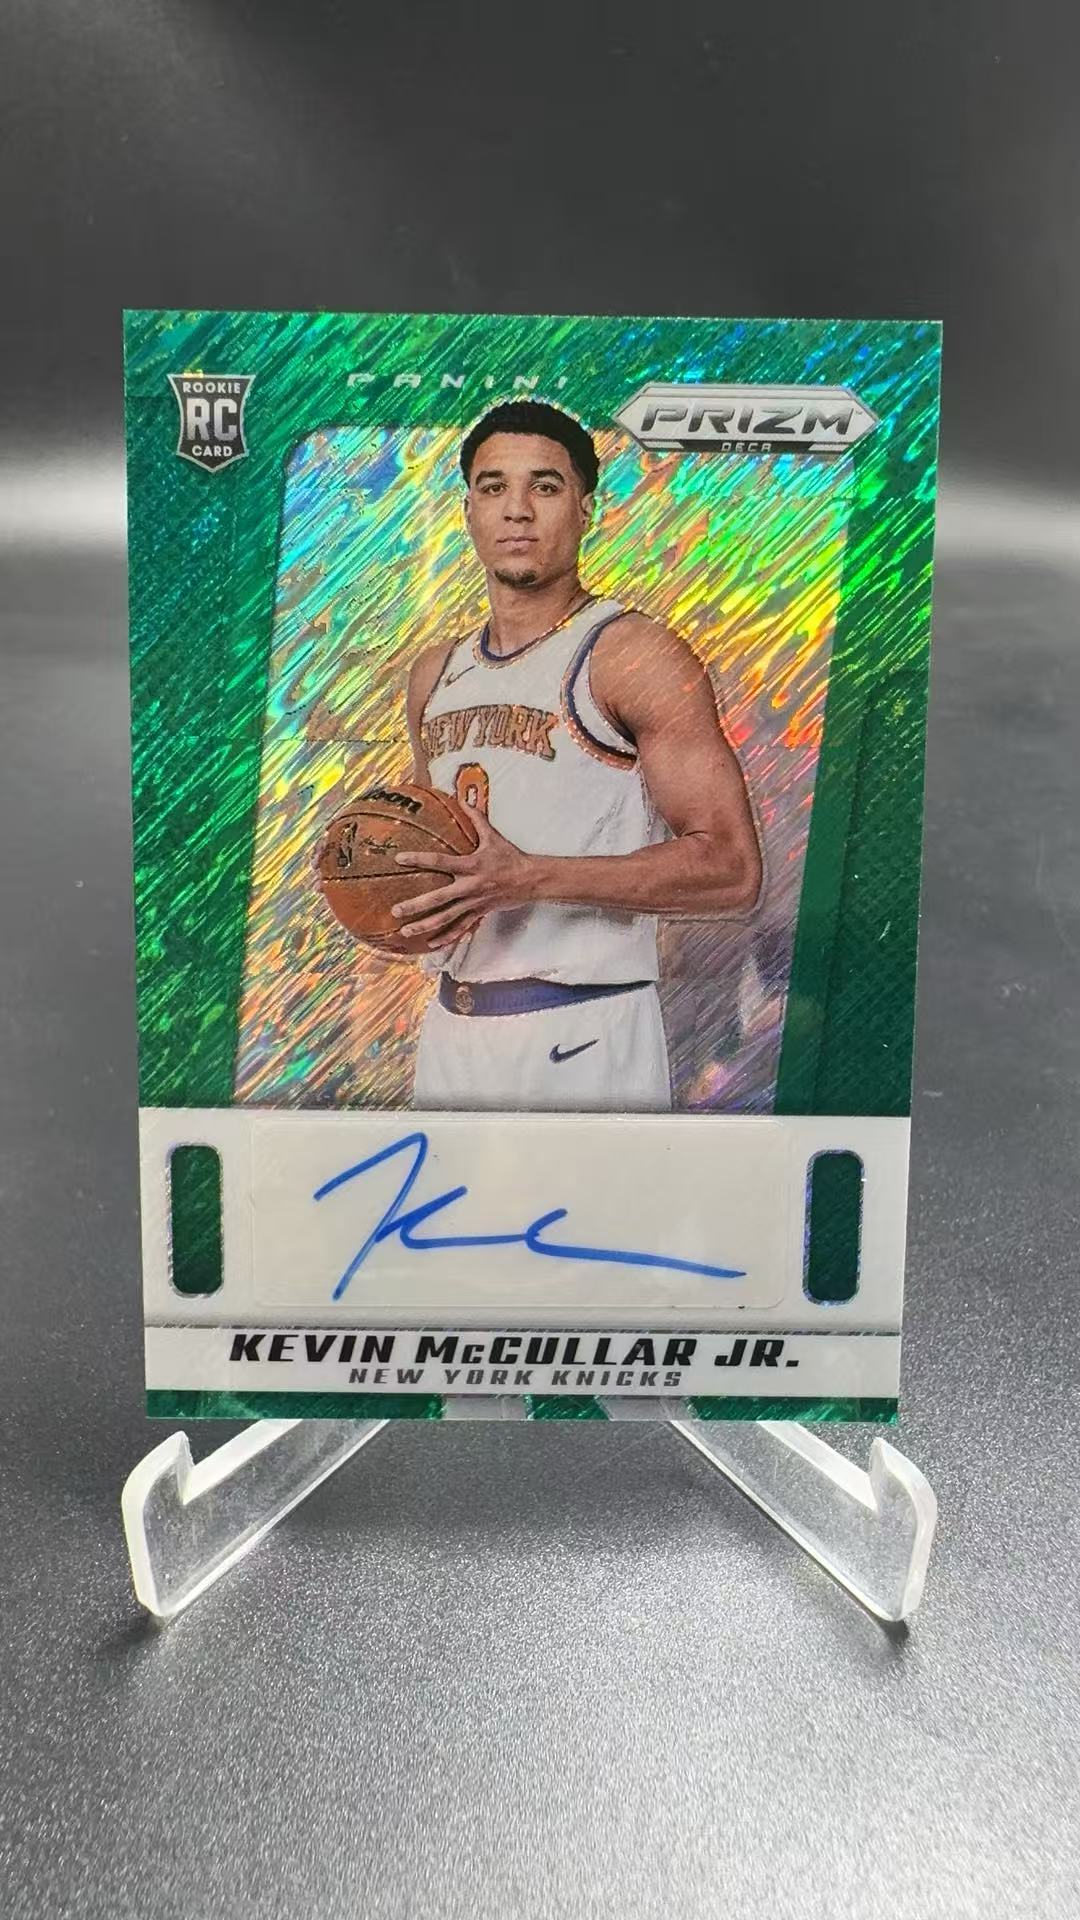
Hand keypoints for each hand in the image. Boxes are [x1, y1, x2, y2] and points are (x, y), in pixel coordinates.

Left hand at [391, 802, 535, 947]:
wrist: (531, 879)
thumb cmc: (510, 857)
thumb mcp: (493, 835)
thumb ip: (475, 817)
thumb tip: (461, 798)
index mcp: (471, 865)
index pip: (441, 861)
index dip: (420, 859)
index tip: (399, 859)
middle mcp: (470, 886)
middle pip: (439, 898)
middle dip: (416, 905)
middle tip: (396, 910)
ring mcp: (474, 903)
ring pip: (447, 918)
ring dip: (425, 926)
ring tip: (406, 932)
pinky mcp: (480, 914)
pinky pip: (461, 928)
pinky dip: (446, 937)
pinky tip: (431, 944)